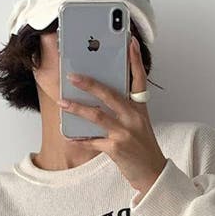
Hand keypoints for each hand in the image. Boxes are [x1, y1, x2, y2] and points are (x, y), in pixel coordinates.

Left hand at [58, 35, 166, 201]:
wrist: (152, 174)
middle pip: (110, 94)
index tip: (131, 42)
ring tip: (62, 101)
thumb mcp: (139, 124)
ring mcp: (125, 133)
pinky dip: (79, 138)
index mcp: (140, 109)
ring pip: (97, 116)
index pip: (139, 80)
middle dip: (90, 83)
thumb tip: (97, 99)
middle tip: (72, 75)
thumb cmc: (142, 147)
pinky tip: (68, 135)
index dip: (135, 60)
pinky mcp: (116, 149)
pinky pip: (92, 141)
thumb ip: (123, 110)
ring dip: (77, 108)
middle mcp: (134, 118)